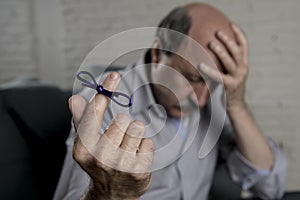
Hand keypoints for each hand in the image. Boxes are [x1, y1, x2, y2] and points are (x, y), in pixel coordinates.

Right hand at [69, 72, 153, 199]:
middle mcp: (100, 157)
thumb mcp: (86, 143)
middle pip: (122, 119)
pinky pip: (148, 142)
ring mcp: (120, 165)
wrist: (113, 193)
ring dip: (134, 135)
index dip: (105, 91)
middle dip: (123, 126)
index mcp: (83, 148)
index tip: (114, 75)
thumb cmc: (99, 160)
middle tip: (118, 140)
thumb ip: (81, 120)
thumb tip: (74, 99)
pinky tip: (135, 158)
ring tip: (127, 148)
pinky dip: (144, 147)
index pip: (94, 113)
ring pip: (137, 127)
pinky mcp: (139, 171)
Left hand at [200, 23, 248, 110]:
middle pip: (237, 51)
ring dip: (221, 51)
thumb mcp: (231, 72)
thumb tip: (214, 48)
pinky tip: (201, 65)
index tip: (231, 24)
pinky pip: (219, 76)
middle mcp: (243, 69)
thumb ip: (227, 62)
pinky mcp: (230, 86)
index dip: (238, 34)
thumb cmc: (230, 87)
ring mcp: (237, 77)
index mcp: (244, 64)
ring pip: (230, 61)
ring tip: (211, 43)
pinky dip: (210, 70)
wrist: (235, 105)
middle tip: (218, 32)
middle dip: (228, 40)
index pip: (244, 46)